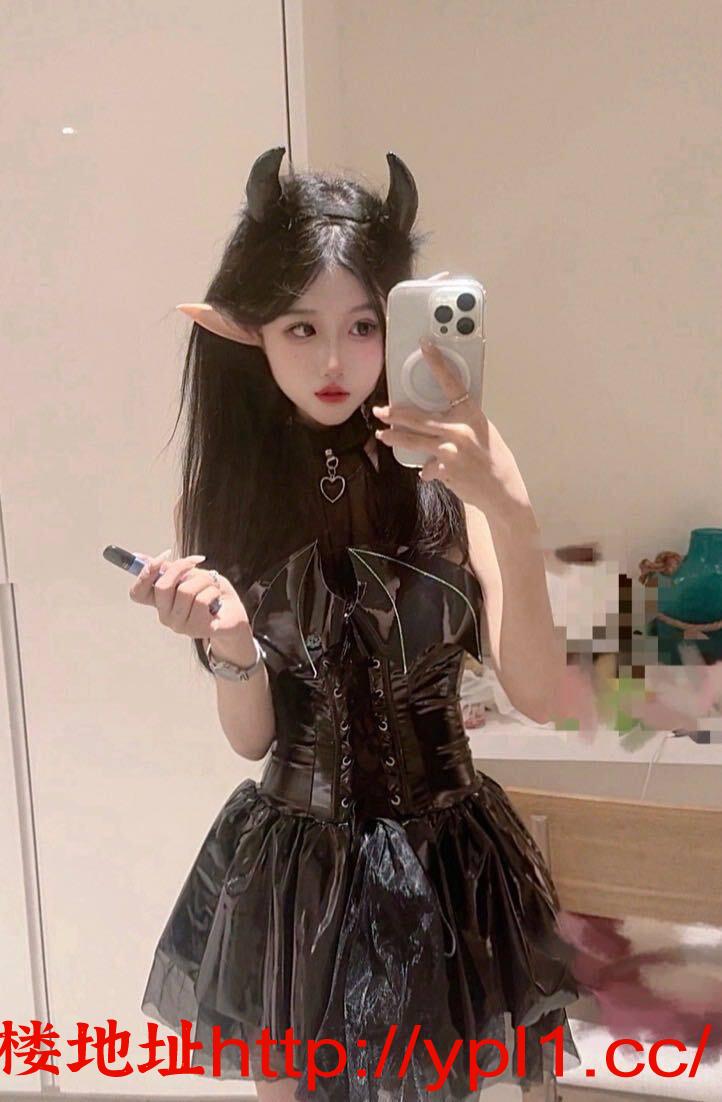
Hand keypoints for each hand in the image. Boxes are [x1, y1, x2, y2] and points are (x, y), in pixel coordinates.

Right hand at [129, 551, 248, 642]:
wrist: (234, 613)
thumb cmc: (210, 593)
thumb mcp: (189, 576)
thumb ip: (168, 569)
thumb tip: (138, 557)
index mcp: (159, 602)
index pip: (137, 593)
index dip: (146, 573)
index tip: (165, 555)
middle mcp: (165, 616)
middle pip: (162, 586)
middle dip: (181, 567)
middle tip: (196, 562)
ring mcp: (179, 625)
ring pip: (186, 591)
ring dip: (204, 580)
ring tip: (212, 585)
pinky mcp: (197, 629)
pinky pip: (202, 600)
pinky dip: (213, 591)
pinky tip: (217, 599)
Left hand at [372, 338, 529, 513]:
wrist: (501, 488)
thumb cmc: (492, 457)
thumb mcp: (481, 429)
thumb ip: (460, 420)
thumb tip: (438, 415)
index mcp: (470, 413)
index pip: (451, 382)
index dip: (437, 362)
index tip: (425, 345)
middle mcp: (459, 429)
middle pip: (418, 417)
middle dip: (395, 414)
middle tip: (381, 410)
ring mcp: (450, 450)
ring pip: (413, 441)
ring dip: (395, 438)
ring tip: (383, 435)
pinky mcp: (444, 468)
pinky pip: (426, 466)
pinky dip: (427, 469)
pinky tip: (429, 471)